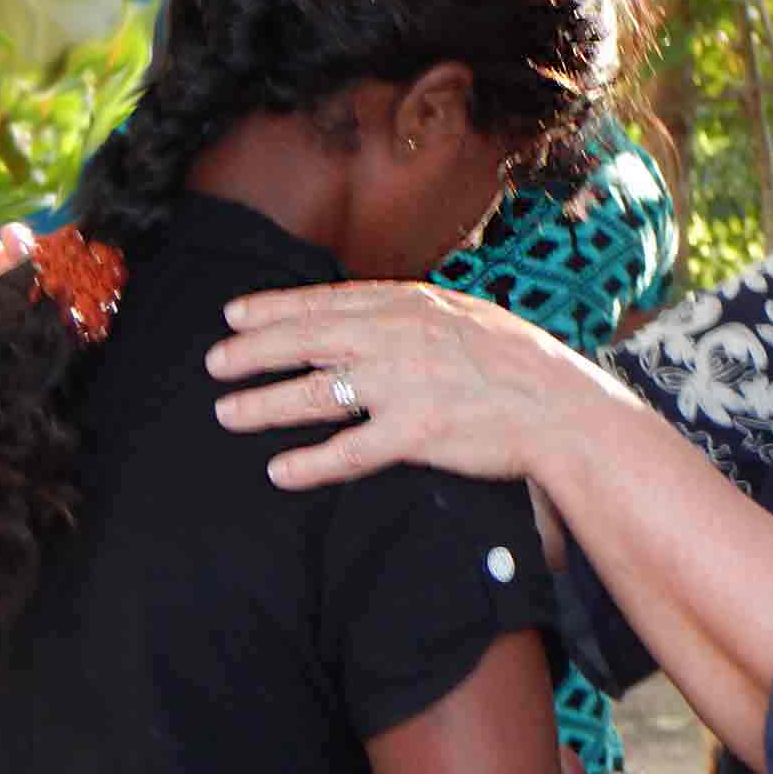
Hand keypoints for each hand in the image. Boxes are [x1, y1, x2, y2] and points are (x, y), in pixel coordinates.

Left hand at [207, 281, 644, 490]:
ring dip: (264, 404)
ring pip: (315, 395)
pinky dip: (310, 463)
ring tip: (227, 413)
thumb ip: (409, 313)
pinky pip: (349, 452)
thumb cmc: (516, 358)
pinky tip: (281, 471)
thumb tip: (363, 314)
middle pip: (305, 342)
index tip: (234, 315)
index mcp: (409, 304)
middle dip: (252, 352)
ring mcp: (403, 387)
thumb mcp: (462, 313)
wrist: (558, 403)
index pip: (324, 302)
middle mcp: (396, 339)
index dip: (273, 309)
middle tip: (214, 363)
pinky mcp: (415, 435)